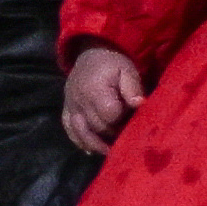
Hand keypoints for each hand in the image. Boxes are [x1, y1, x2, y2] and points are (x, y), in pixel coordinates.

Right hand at [60, 40, 148, 155]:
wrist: (90, 54)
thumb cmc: (112, 63)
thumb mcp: (127, 70)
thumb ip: (132, 87)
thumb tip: (139, 104)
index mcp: (95, 91)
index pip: (109, 115)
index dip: (121, 119)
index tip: (131, 117)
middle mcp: (79, 101)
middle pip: (96, 126)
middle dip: (111, 133)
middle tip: (125, 133)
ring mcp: (71, 107)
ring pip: (80, 132)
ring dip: (94, 144)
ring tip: (108, 151)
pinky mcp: (66, 110)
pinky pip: (69, 129)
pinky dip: (78, 141)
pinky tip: (89, 150)